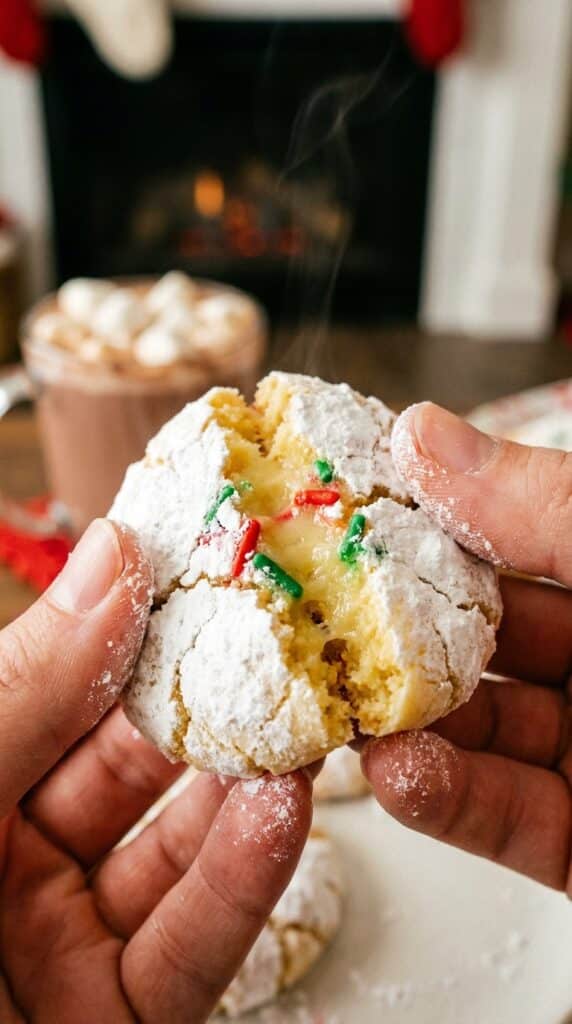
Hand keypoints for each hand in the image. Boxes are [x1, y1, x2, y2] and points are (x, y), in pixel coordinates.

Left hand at [0, 519, 311, 1022]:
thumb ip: (26, 686)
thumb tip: (111, 556)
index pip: (57, 684)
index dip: (128, 621)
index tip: (204, 562)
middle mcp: (3, 859)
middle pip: (128, 762)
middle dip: (206, 700)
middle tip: (281, 638)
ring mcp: (60, 943)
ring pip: (173, 849)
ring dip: (243, 787)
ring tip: (302, 723)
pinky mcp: (115, 1020)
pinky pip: (188, 945)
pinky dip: (243, 881)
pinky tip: (281, 816)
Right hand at [362, 403, 571, 891]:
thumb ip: (548, 506)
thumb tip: (426, 436)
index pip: (511, 535)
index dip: (424, 524)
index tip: (344, 520)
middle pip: (488, 641)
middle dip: (400, 635)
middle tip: (323, 624)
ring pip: (491, 735)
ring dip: (414, 727)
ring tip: (348, 711)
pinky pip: (521, 820)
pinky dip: (455, 803)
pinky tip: (400, 775)